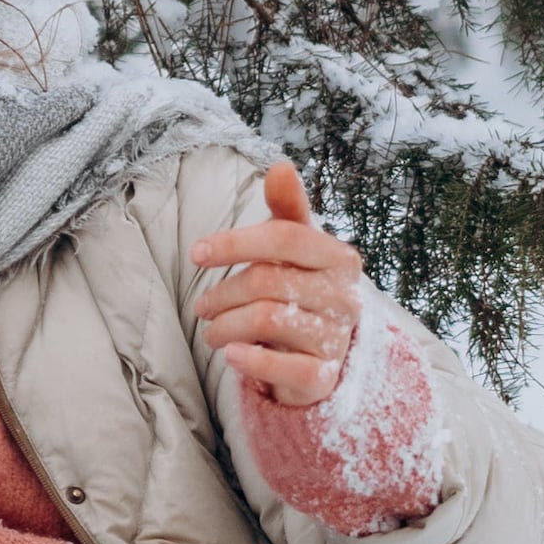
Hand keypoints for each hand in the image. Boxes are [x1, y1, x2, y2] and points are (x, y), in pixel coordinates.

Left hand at [188, 160, 371, 407]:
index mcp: (339, 258)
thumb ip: (287, 210)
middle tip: (201, 306)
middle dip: (222, 293)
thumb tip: (281, 166)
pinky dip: (250, 360)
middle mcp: (345, 296)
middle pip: (267, 280)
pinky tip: (230, 356)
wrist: (323, 358)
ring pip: (267, 319)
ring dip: (225, 326)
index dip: (236, 242)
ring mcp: (338, 338)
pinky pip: (284, 367)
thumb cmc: (302, 293)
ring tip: (210, 331)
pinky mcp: (325, 377)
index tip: (197, 253)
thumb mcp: (295, 251)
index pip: (285, 236)